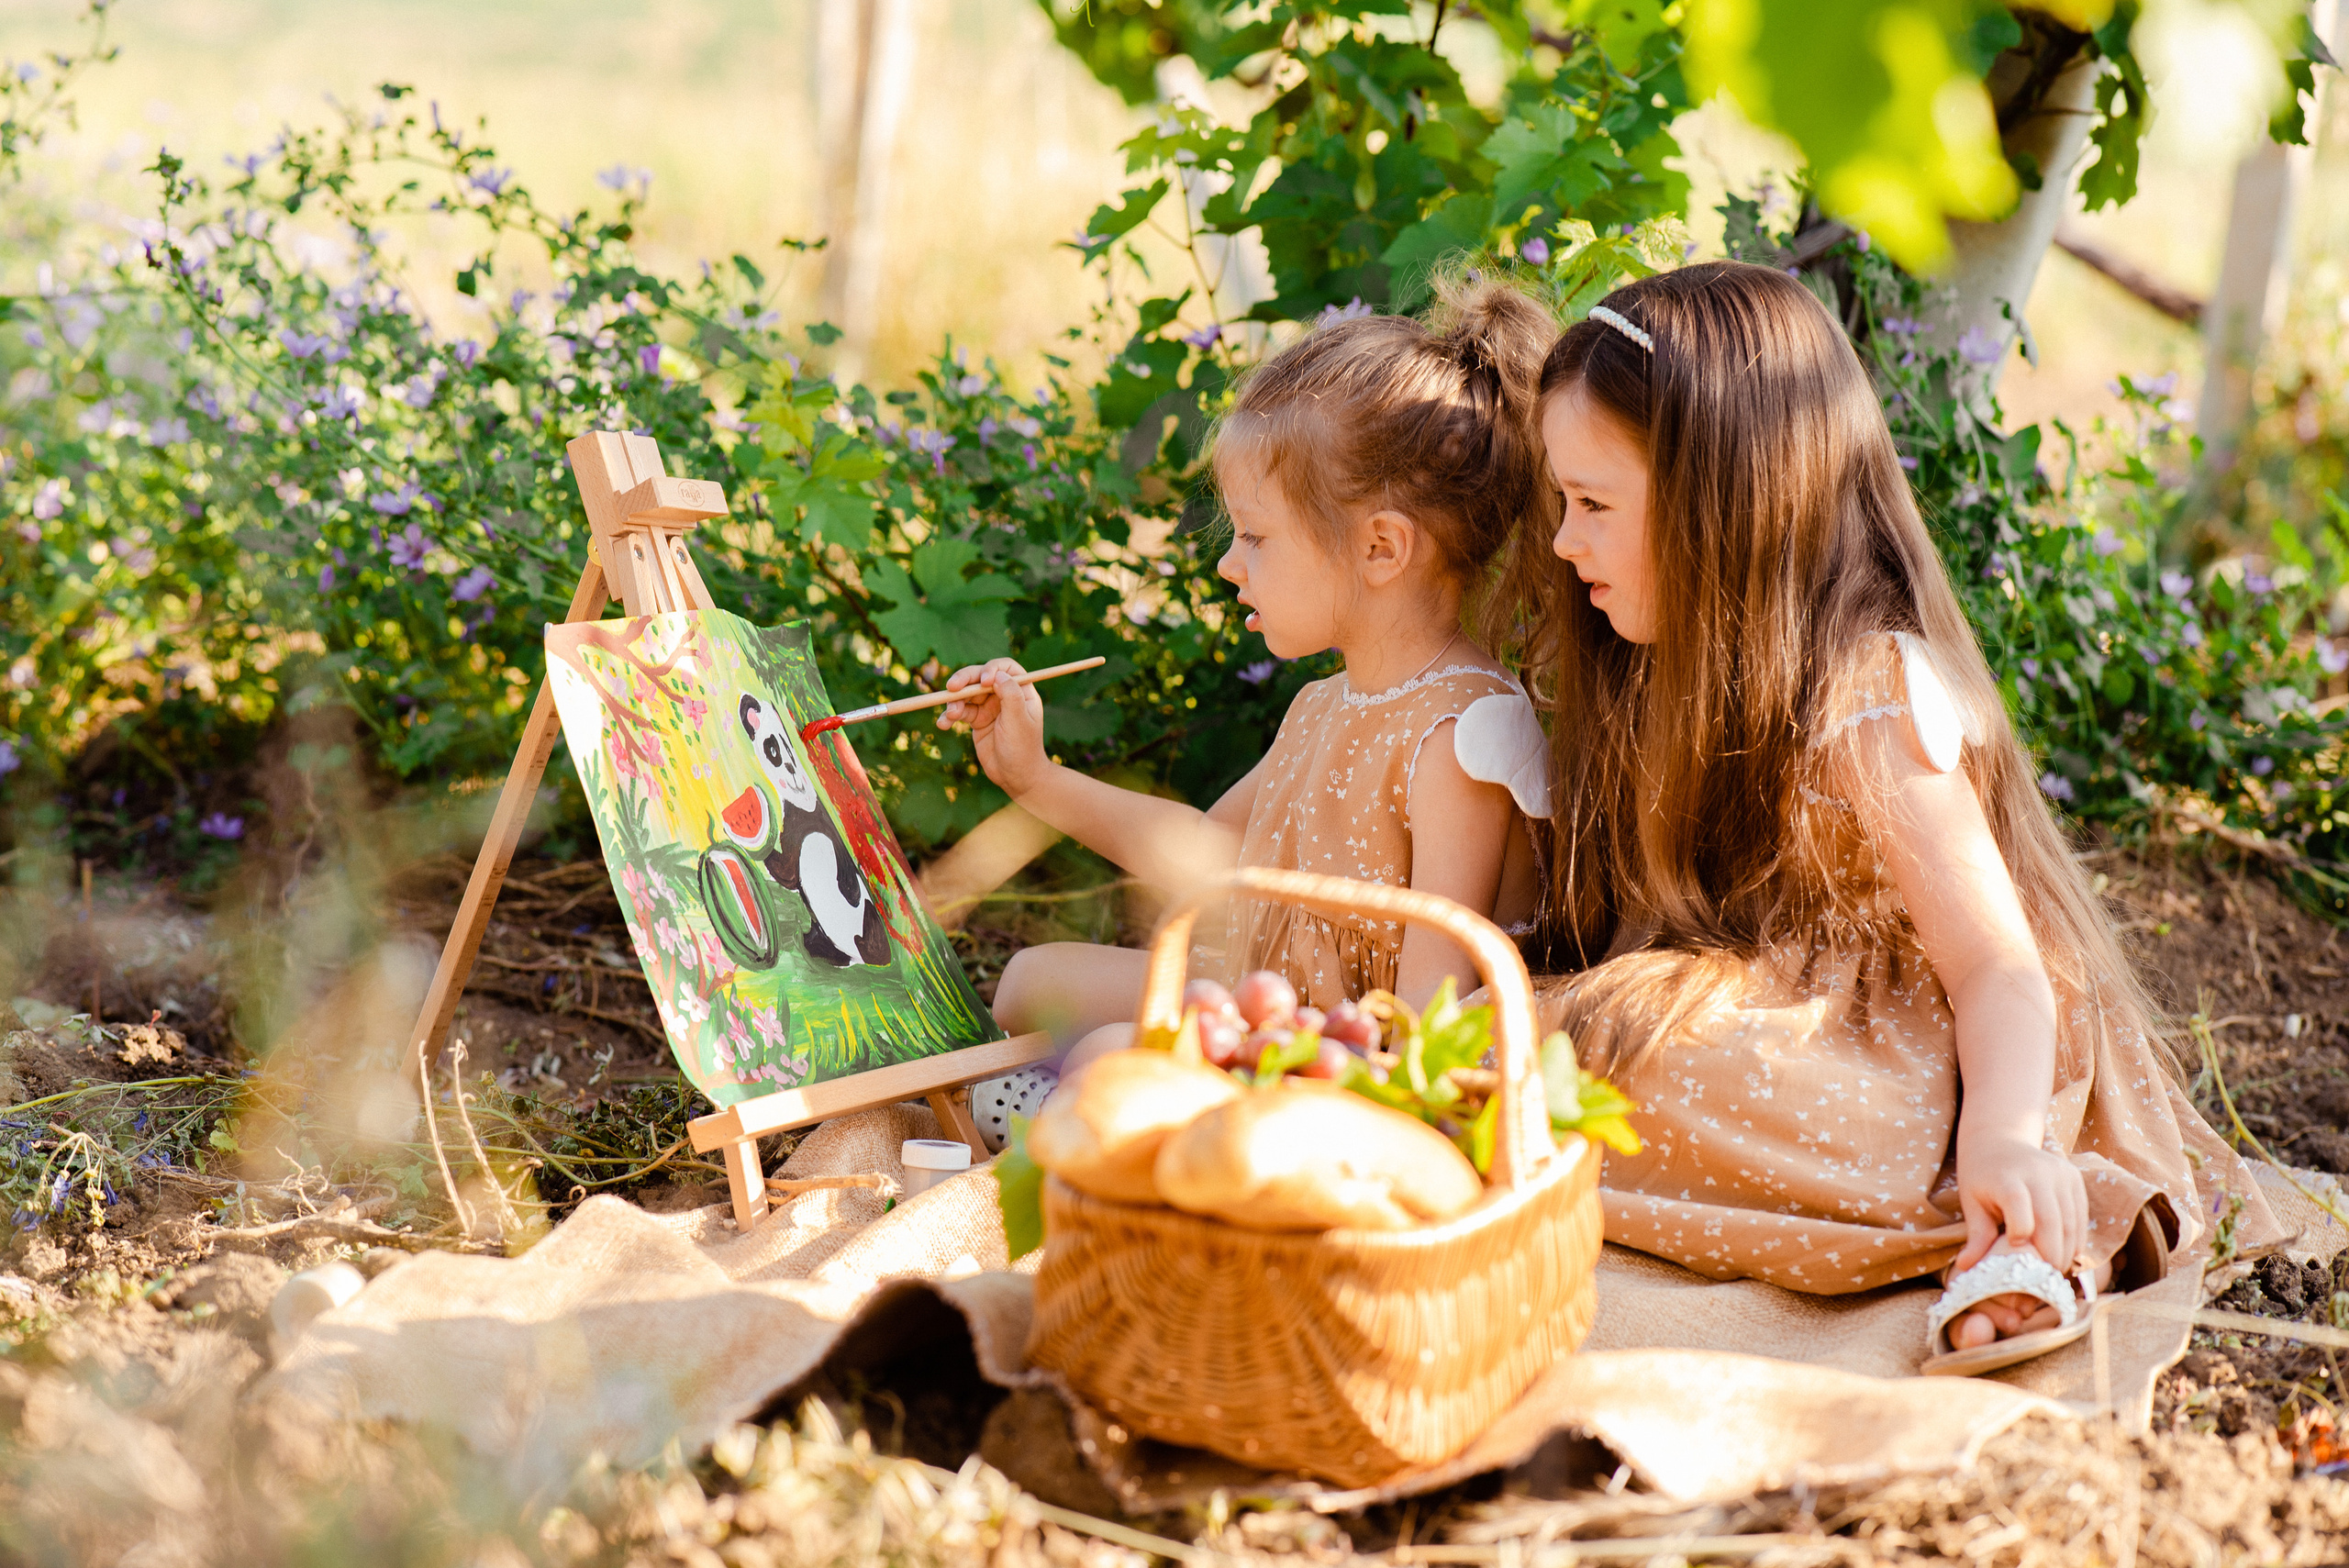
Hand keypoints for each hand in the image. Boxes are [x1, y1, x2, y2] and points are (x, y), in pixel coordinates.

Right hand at [937, 657, 1050, 796]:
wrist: (1015, 777)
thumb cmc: (1023, 749)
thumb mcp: (1019, 722)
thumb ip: (1011, 696)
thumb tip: (998, 674)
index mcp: (1021, 691)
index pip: (1006, 668)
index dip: (992, 669)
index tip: (984, 681)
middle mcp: (1004, 695)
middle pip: (980, 677)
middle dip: (965, 680)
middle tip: (951, 687)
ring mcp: (989, 707)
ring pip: (966, 694)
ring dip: (954, 702)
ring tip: (950, 716)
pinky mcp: (976, 720)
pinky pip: (959, 711)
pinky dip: (949, 716)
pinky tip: (943, 724)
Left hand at [1943, 1136, 2091, 1350]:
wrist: (2000, 1137)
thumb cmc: (1981, 1174)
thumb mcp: (1972, 1201)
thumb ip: (1976, 1236)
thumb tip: (1966, 1269)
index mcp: (2007, 1176)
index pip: (2019, 1204)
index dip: (2021, 1230)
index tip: (2016, 1250)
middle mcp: (2039, 1172)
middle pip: (2052, 1220)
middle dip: (2049, 1255)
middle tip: (2042, 1281)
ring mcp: (2061, 1174)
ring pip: (2072, 1223)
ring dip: (2066, 1253)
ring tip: (2053, 1274)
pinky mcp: (2075, 1179)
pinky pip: (2081, 1217)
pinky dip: (2075, 1241)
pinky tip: (2064, 1257)